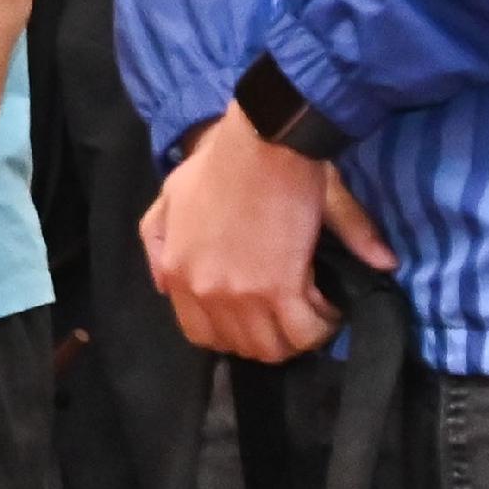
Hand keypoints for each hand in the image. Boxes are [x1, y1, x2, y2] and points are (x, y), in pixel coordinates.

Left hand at [141, 108, 399, 361]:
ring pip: (273, 348)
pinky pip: (304, 331)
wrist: (261, 140)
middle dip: (271, 337)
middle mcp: (202, 291)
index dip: (235, 331)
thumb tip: (163, 286)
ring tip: (316, 310)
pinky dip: (322, 324)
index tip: (259, 315)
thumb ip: (157, 240)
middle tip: (294, 313)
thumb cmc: (221, 158)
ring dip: (299, 335)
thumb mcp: (170, 194)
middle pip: (240, 347)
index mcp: (176, 272)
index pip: (201, 333)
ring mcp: (239, 294)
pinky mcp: (278, 287)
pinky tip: (330, 304)